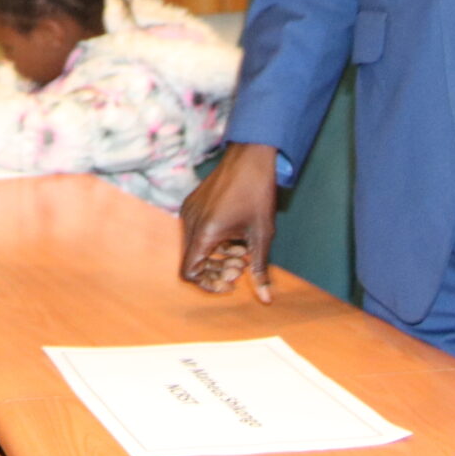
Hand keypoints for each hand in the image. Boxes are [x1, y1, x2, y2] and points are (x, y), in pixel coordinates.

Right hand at [178, 143, 279, 302]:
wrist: (251, 155)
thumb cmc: (257, 193)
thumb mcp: (262, 235)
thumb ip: (260, 270)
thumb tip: (266, 300)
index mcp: (204, 231)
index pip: (189, 272)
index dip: (208, 283)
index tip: (231, 282)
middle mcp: (190, 221)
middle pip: (192, 261)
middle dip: (217, 270)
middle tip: (242, 266)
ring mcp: (189, 211)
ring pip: (194, 247)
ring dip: (216, 256)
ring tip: (242, 251)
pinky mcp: (192, 203)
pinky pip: (196, 232)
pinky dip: (213, 242)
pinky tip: (234, 236)